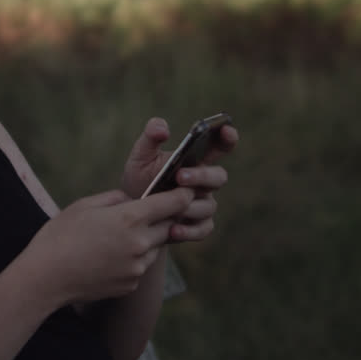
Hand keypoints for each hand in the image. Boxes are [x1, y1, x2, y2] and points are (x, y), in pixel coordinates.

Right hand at [22, 187, 194, 305]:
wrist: (45, 279)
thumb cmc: (59, 236)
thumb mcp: (84, 205)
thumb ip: (115, 198)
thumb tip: (131, 199)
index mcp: (129, 218)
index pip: (173, 203)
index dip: (183, 195)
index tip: (187, 190)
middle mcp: (140, 244)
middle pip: (169, 226)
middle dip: (164, 217)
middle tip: (153, 209)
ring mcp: (137, 268)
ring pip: (154, 247)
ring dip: (146, 239)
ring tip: (118, 236)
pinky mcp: (131, 284)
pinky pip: (139, 266)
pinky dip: (132, 259)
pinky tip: (108, 256)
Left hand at [119, 117, 238, 241]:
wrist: (132, 212)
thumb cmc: (140, 178)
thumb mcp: (141, 155)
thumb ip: (150, 137)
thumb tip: (163, 128)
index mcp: (197, 159)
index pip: (221, 145)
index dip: (228, 137)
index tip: (226, 129)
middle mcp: (205, 182)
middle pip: (219, 176)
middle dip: (202, 175)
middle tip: (179, 176)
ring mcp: (204, 204)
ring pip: (208, 205)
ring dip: (191, 206)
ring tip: (172, 207)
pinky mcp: (198, 226)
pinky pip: (203, 229)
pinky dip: (189, 231)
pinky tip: (172, 229)